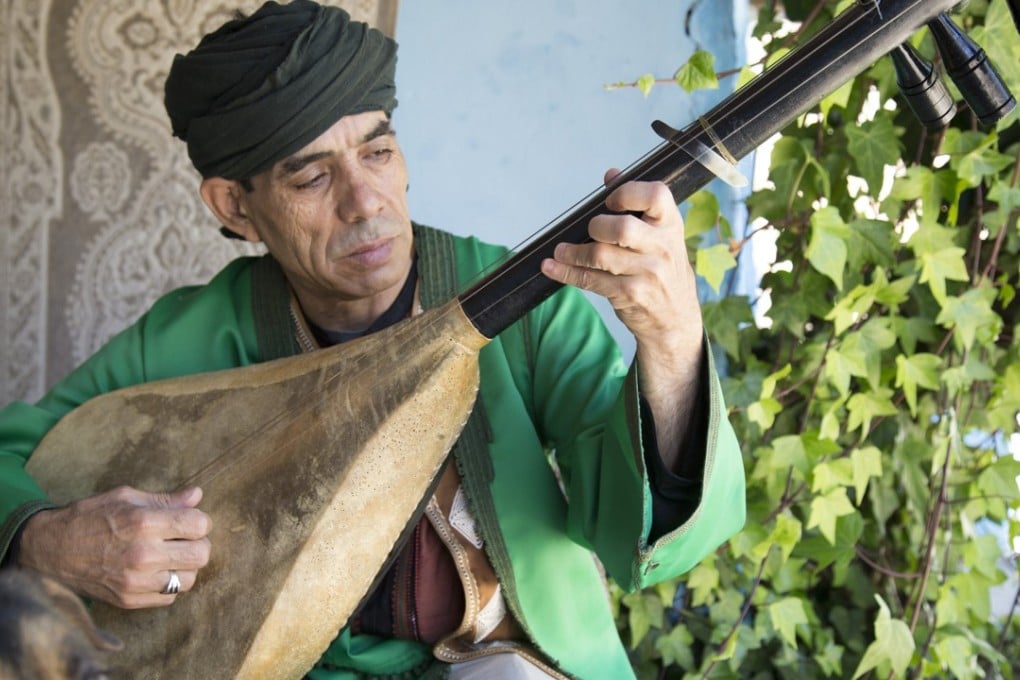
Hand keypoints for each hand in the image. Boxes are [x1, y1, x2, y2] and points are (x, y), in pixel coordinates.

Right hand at [18, 486, 211, 608]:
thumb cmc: (89, 517)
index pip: (200, 525)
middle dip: (198, 543)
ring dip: (185, 566)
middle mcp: (143, 554)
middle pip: (201, 554)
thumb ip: (165, 499)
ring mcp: (136, 581)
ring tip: (169, 556)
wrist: (50, 550)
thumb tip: (197, 495)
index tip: (188, 520)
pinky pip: (170, 597)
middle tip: (183, 539)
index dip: (199, 520)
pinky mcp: (129, 600)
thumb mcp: (125, 497)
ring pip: (190, 579)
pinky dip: (168, 584)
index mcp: (144, 523)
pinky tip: (154, 571)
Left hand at [540, 169, 704, 469]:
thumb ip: (638, 205)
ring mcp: (648, 274)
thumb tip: (611, 173)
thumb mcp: (661, 237)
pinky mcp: (630, 295)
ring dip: (573, 252)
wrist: (675, 320)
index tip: (609, 200)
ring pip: (601, 255)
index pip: (656, 195)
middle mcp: (664, 248)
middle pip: (622, 227)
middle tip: (590, 231)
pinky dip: (565, 273)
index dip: (627, 192)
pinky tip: (551, 267)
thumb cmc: (663, 270)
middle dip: (596, 226)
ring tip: (562, 251)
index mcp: (671, 225)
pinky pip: (590, 280)